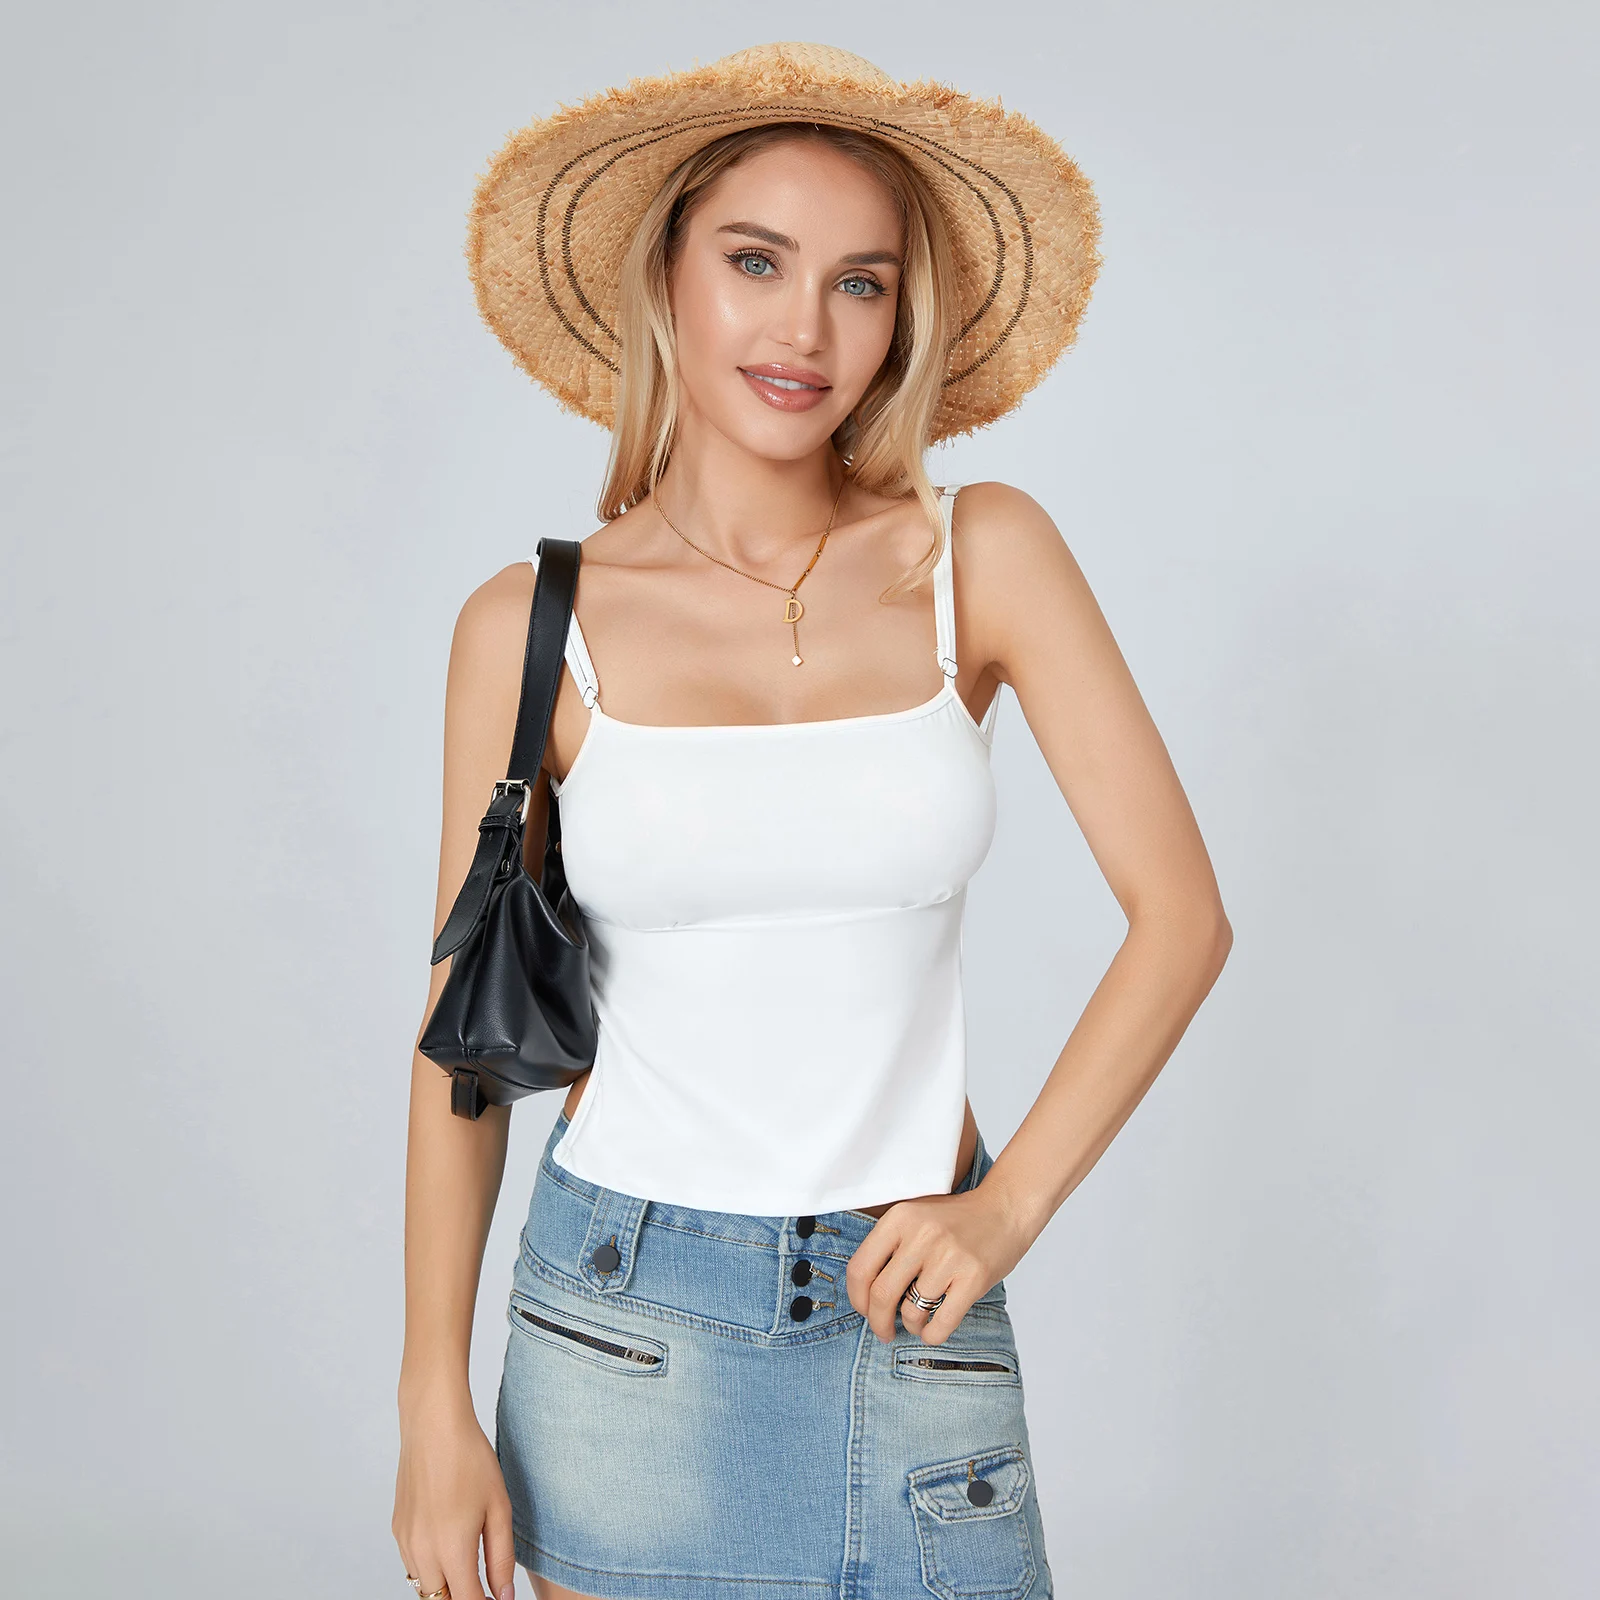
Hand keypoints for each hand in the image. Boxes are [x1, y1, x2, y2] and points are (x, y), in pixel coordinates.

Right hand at [393, 1388, 516, 1599]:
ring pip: (424, 1585)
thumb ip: (501, 1558)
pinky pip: (413, 1563)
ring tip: (470, 1566)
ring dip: (445, 1585)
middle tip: (486, 1586)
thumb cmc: (471, 1459)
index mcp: (451, 1548)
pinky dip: (430, 1566)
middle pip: (440, 1599)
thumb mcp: (499, 1507)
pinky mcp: (397, 1528)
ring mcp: (405, 1541)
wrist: (433, 1424)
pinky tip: (448, 1542)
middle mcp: (422, 1551)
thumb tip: (503, 1595)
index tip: (497, 1599)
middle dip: (463, 1597)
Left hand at [845, 1185, 1031, 1344]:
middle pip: (881, 1294)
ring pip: (912, 1311)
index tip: (865, 1311)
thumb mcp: (914, 1217)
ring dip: (910, 1326)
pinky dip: (932, 1335)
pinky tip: (932, 1330)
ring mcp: (949, 1256)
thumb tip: (865, 1297)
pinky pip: (942, 1323)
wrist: (1004, 1209)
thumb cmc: (954, 1220)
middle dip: (878, 1322)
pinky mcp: (974, 1277)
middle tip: (883, 1331)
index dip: (857, 1298)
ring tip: (916, 1322)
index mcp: (900, 1217)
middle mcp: (922, 1234)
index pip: (860, 1268)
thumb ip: (888, 1247)